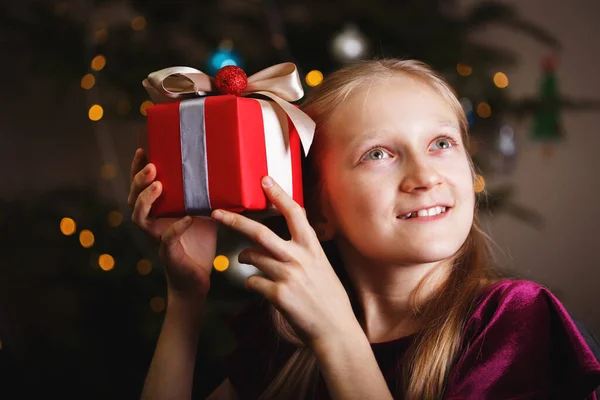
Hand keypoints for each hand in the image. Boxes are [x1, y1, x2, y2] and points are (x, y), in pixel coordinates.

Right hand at [129, 148, 217, 299]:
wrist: (198, 277)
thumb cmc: (199, 241)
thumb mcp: (205, 210)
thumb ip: (208, 192)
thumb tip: (227, 167)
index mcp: (158, 208)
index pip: (141, 184)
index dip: (138, 167)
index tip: (143, 148)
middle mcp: (152, 221)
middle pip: (133, 197)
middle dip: (139, 179)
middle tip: (152, 166)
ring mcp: (157, 237)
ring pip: (140, 216)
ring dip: (147, 199)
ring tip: (158, 185)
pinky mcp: (168, 252)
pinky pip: (167, 239)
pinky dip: (177, 228)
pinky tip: (187, 218)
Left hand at [210, 176, 357, 348]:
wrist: (335, 330)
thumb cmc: (329, 299)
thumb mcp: (323, 267)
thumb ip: (304, 252)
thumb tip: (284, 242)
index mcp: (312, 247)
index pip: (294, 213)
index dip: (278, 194)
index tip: (265, 179)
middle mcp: (300, 257)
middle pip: (260, 232)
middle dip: (235, 221)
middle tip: (217, 213)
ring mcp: (288, 275)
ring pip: (252, 257)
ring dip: (244, 257)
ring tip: (244, 258)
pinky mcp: (278, 294)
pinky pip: (252, 282)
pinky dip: (252, 283)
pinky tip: (261, 288)